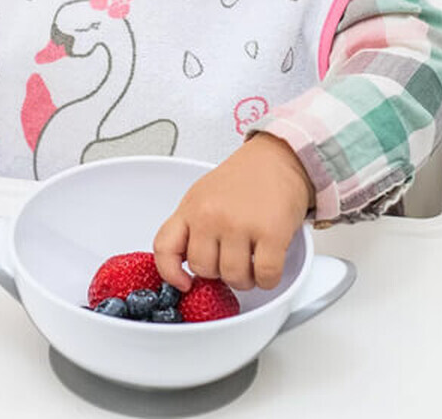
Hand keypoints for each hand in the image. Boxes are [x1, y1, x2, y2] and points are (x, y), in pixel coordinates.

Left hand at [153, 133, 314, 290]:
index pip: (164, 248)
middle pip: (204, 270)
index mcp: (191, 207)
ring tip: (252, 257)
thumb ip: (191, 226)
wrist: (278, 157)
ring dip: (246, 277)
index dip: (170, 273)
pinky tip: (268, 261)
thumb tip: (184, 264)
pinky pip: (265, 277)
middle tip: (232, 256)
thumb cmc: (243, 178)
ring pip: (234, 278)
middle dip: (219, 271)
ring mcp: (240, 224)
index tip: (184, 283)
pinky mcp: (271, 233)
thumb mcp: (204, 195)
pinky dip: (268, 278)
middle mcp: (211, 216)